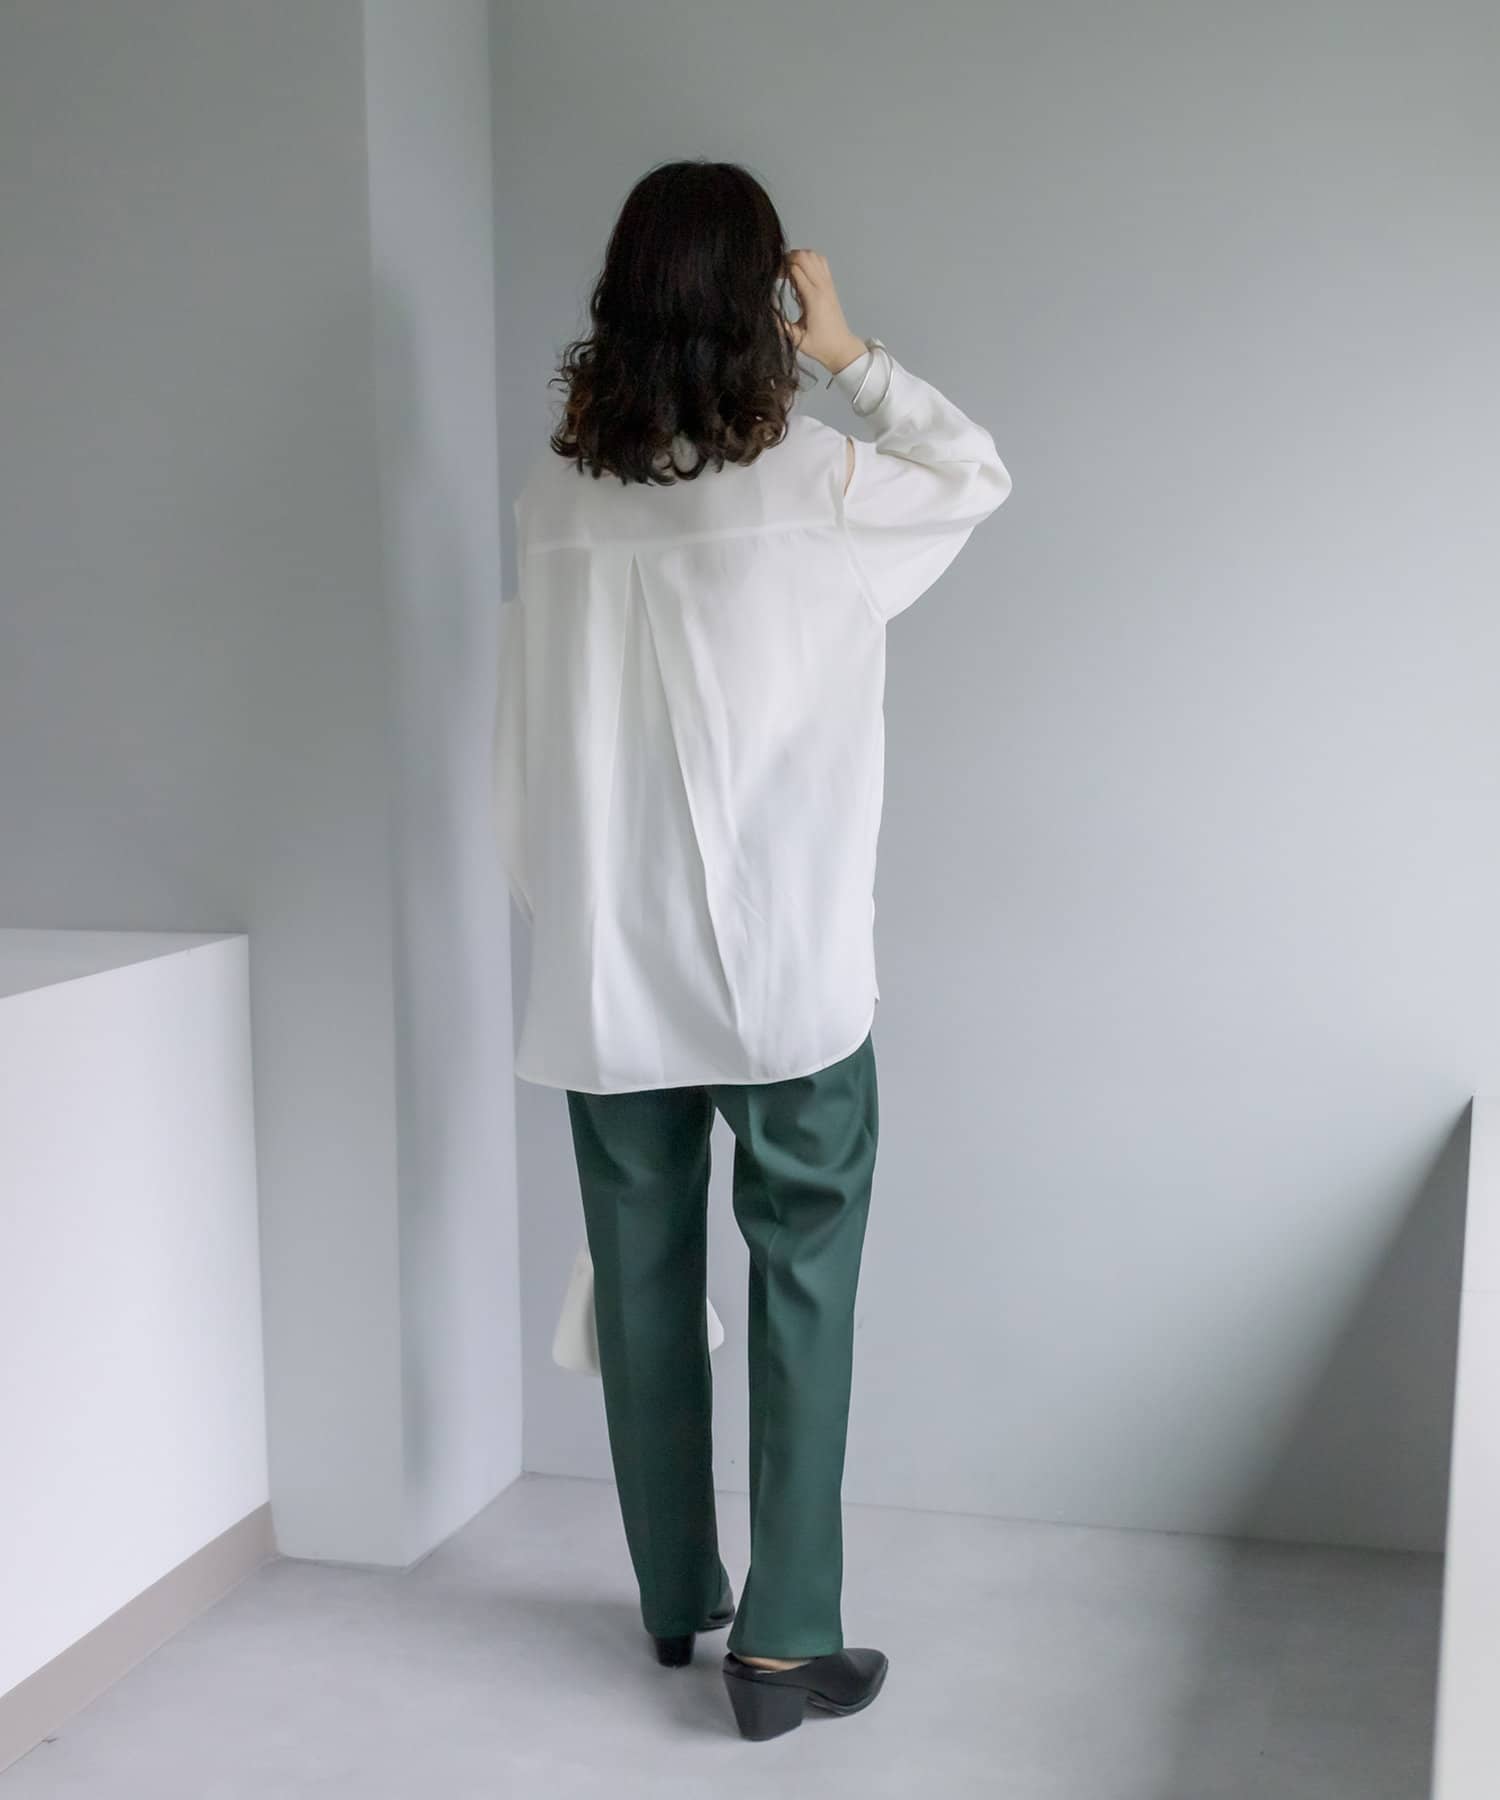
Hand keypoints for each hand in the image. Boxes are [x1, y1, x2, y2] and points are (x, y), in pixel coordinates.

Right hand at [779, 249, 865, 375]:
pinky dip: (808, 260)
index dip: (780, 268)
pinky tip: (800, 272)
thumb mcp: (796, 339)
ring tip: (788, 271)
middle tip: (778, 272)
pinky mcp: (830, 285)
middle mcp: (822, 287)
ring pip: (813, 255)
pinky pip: (820, 262)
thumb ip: (780, 325)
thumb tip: (765, 310)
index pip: (795, 269)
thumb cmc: (820, 345)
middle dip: (788, 259)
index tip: (771, 277)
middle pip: (804, 256)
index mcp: (813, 298)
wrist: (841, 347)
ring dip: (798, 258)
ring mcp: (828, 284)